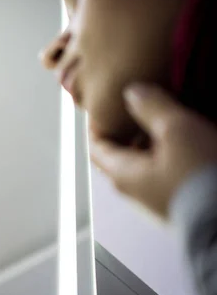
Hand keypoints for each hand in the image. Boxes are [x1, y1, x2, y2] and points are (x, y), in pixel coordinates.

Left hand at [89, 83, 216, 219]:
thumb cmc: (199, 178)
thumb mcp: (176, 131)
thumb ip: (152, 108)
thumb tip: (132, 93)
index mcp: (121, 174)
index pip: (95, 147)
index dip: (97, 124)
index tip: (105, 107)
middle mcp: (133, 190)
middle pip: (119, 154)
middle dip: (126, 130)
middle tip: (138, 108)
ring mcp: (155, 199)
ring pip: (144, 163)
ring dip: (150, 141)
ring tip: (165, 120)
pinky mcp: (177, 202)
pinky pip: (163, 173)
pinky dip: (167, 154)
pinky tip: (184, 143)